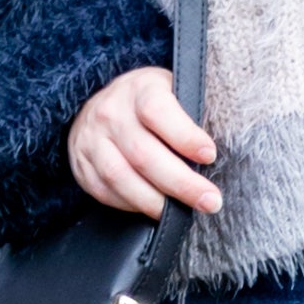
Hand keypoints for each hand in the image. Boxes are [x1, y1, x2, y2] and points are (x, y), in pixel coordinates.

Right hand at [68, 66, 222, 222]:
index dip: (185, 136)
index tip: (210, 156)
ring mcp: (91, 140)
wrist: (101, 103)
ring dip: (155, 202)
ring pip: (121, 177)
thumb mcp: (174, 91)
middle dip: (181, 184)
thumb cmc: (152, 101)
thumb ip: (193, 114)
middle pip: (143, 154)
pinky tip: (153, 208)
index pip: (158, 111)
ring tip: (182, 213)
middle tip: (210, 201)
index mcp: (140, 89)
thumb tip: (221, 151)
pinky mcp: (81, 165)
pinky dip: (131, 205)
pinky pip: (104, 192)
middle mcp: (111, 113)